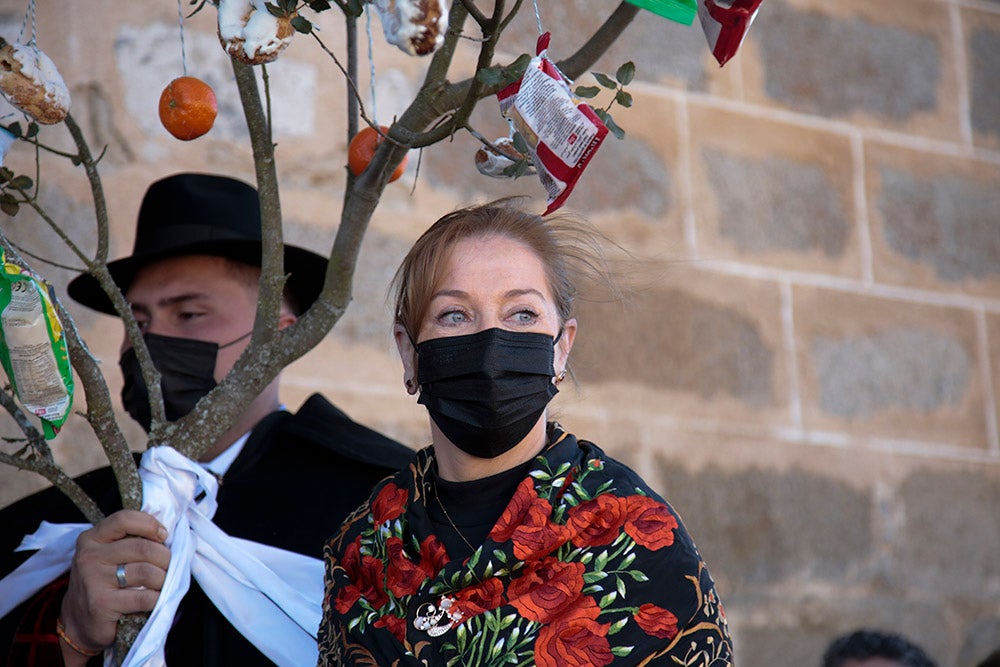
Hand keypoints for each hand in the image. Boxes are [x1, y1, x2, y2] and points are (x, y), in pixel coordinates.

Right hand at [58, 510, 169, 663]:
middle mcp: (89, 556)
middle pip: (143, 548)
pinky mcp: (101, 603)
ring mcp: (93, 580)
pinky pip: (144, 597)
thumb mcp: (110, 555)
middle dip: (165, 557)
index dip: (150, 525)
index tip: (163, 536)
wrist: (79, 622)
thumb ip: (130, 541)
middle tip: (169, 566)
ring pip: (146, 572)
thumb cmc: (104, 583)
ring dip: (163, 579)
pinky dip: (157, 598)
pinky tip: (155, 599)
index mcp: (92, 539)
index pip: (124, 520)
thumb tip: (166, 534)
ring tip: (162, 583)